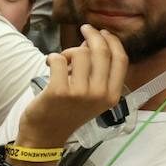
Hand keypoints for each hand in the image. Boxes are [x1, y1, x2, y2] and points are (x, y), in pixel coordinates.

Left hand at [19, 23, 127, 147]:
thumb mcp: (91, 98)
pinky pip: (58, 59)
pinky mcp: (59, 91)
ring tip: (61, 61)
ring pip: (79, 53)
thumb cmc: (67, 113)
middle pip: (101, 52)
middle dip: (92, 35)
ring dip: (68, 51)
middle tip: (83, 28)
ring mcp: (79, 93)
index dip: (112, 41)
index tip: (103, 32)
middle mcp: (99, 94)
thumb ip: (96, 73)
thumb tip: (91, 42)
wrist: (45, 137)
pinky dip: (52, 57)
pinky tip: (49, 64)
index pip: (120, 59)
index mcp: (112, 95)